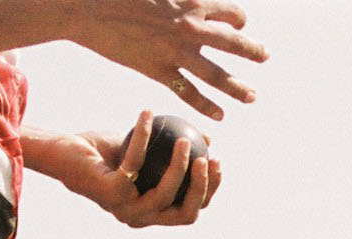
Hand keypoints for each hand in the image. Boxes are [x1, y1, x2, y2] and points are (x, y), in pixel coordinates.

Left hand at [29, 114, 221, 226]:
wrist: (61, 153)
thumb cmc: (102, 152)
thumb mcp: (145, 148)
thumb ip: (173, 149)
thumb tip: (208, 138)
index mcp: (152, 212)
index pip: (191, 209)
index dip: (209, 190)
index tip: (217, 160)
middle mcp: (141, 218)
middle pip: (186, 213)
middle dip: (203, 188)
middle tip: (208, 157)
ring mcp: (126, 210)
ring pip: (166, 194)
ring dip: (179, 165)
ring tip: (183, 138)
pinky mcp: (111, 194)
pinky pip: (137, 163)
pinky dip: (144, 136)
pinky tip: (148, 113)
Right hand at [70, 0, 266, 120]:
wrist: (88, 8)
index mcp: (194, 2)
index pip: (232, 14)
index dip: (238, 19)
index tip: (238, 25)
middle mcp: (191, 28)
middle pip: (234, 44)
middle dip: (253, 51)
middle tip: (263, 56)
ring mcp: (176, 52)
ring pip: (217, 75)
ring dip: (238, 87)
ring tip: (251, 96)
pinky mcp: (158, 70)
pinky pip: (189, 93)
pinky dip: (206, 105)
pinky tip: (220, 115)